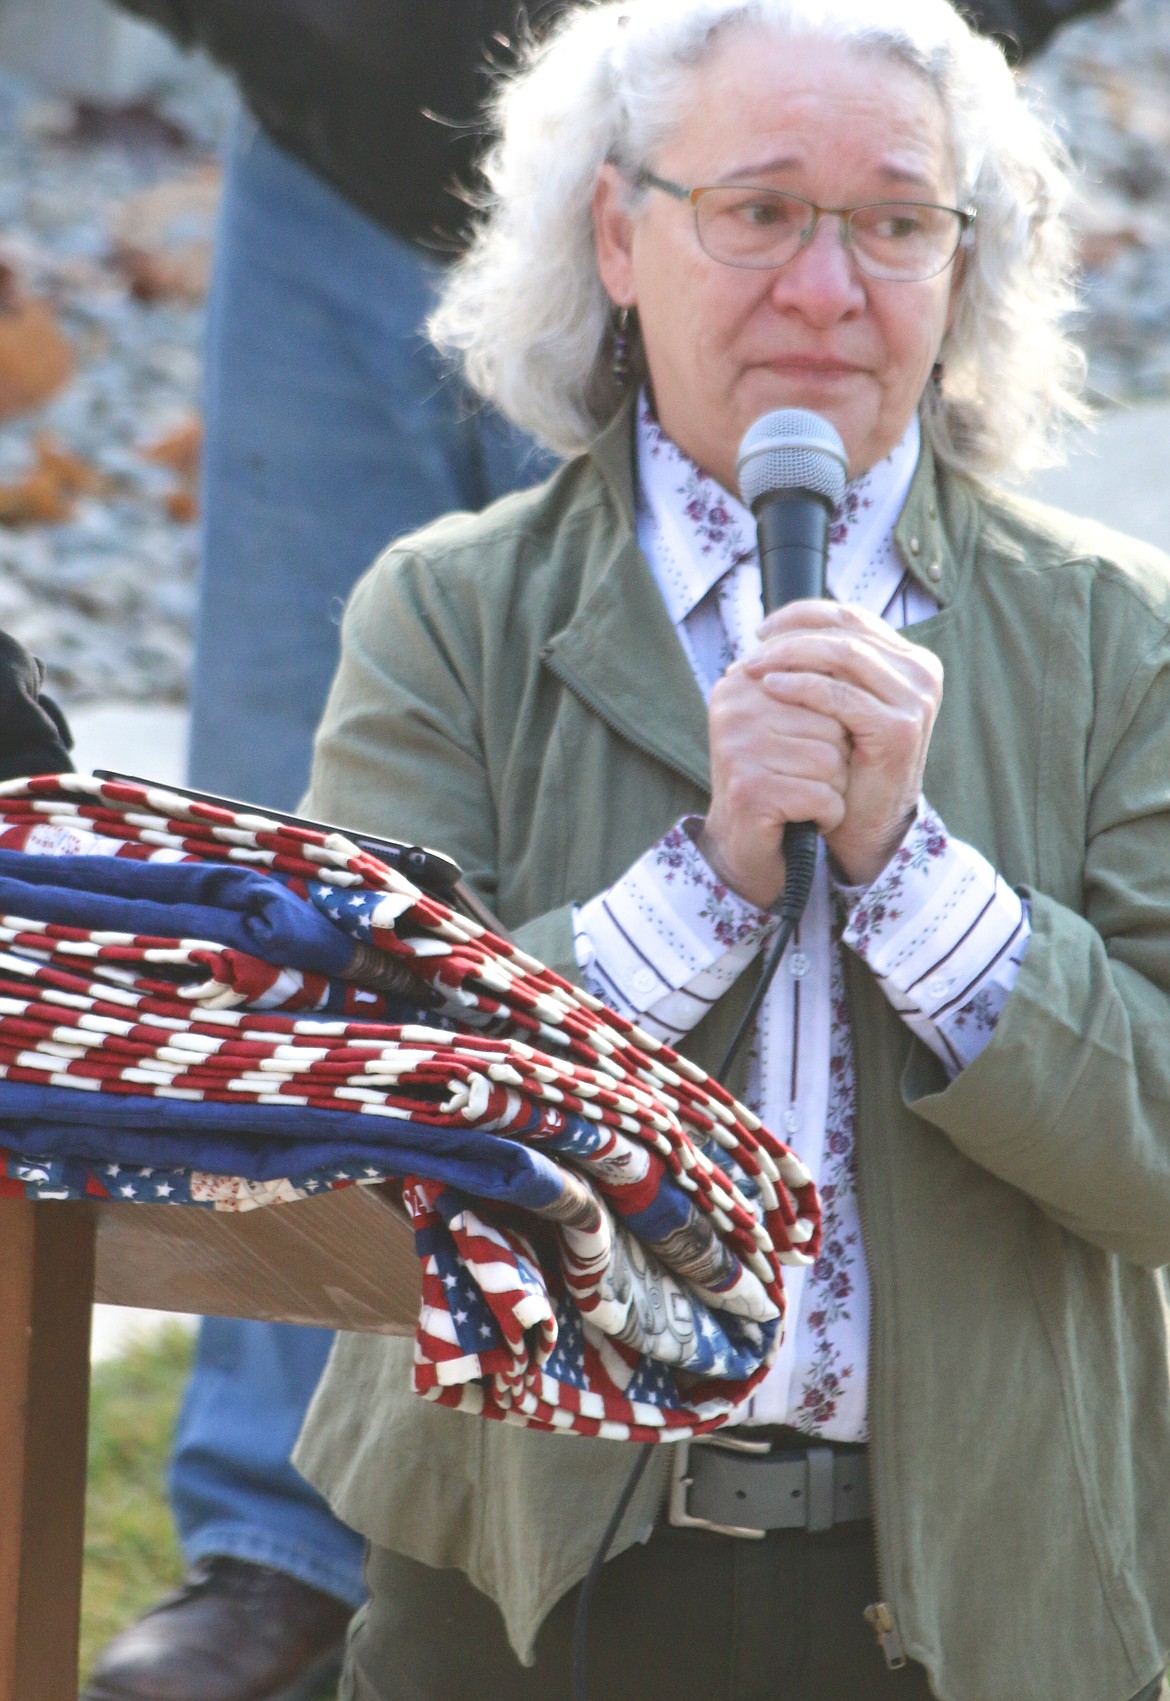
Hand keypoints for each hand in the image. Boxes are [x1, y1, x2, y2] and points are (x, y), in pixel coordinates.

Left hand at [698, 600, 942, 904]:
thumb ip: (824, 666)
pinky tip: (771, 688)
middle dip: (789, 638)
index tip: (761, 631)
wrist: (865, 825)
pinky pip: (840, 696)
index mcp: (908, 659)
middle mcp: (920, 672)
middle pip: (844, 631)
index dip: (801, 616)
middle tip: (749, 652)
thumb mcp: (838, 705)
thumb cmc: (847, 764)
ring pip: (841, 655)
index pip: (850, 617)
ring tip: (752, 668)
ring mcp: (914, 699)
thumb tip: (769, 632)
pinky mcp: (899, 728)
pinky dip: (801, 687)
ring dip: (789, 656)